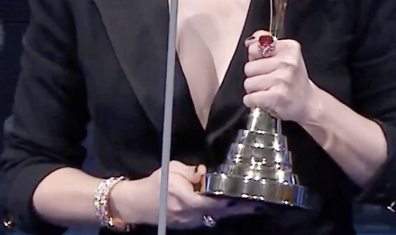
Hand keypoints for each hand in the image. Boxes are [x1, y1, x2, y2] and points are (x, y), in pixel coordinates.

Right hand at [110, 161, 258, 227]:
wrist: (138, 204)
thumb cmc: (155, 184)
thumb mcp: (172, 169)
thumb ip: (191, 171)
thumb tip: (205, 172)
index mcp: (186, 198)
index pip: (213, 200)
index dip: (230, 199)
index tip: (246, 195)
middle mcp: (190, 213)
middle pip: (219, 212)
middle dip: (238, 208)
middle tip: (257, 204)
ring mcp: (190, 222)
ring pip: (215, 217)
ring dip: (231, 211)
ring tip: (249, 205)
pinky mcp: (189, 225)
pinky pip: (208, 219)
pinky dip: (219, 213)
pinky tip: (229, 207)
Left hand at [243, 30, 322, 123]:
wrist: (307, 102)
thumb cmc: (293, 79)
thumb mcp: (284, 55)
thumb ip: (264, 43)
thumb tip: (249, 42)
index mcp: (289, 48)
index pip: (254, 48)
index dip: (256, 58)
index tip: (266, 64)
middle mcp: (287, 62)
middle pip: (248, 68)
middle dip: (254, 76)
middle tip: (268, 80)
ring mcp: (282, 79)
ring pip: (248, 83)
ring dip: (254, 90)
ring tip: (268, 91)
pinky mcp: (277, 97)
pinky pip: (250, 98)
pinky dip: (252, 101)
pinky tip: (264, 100)